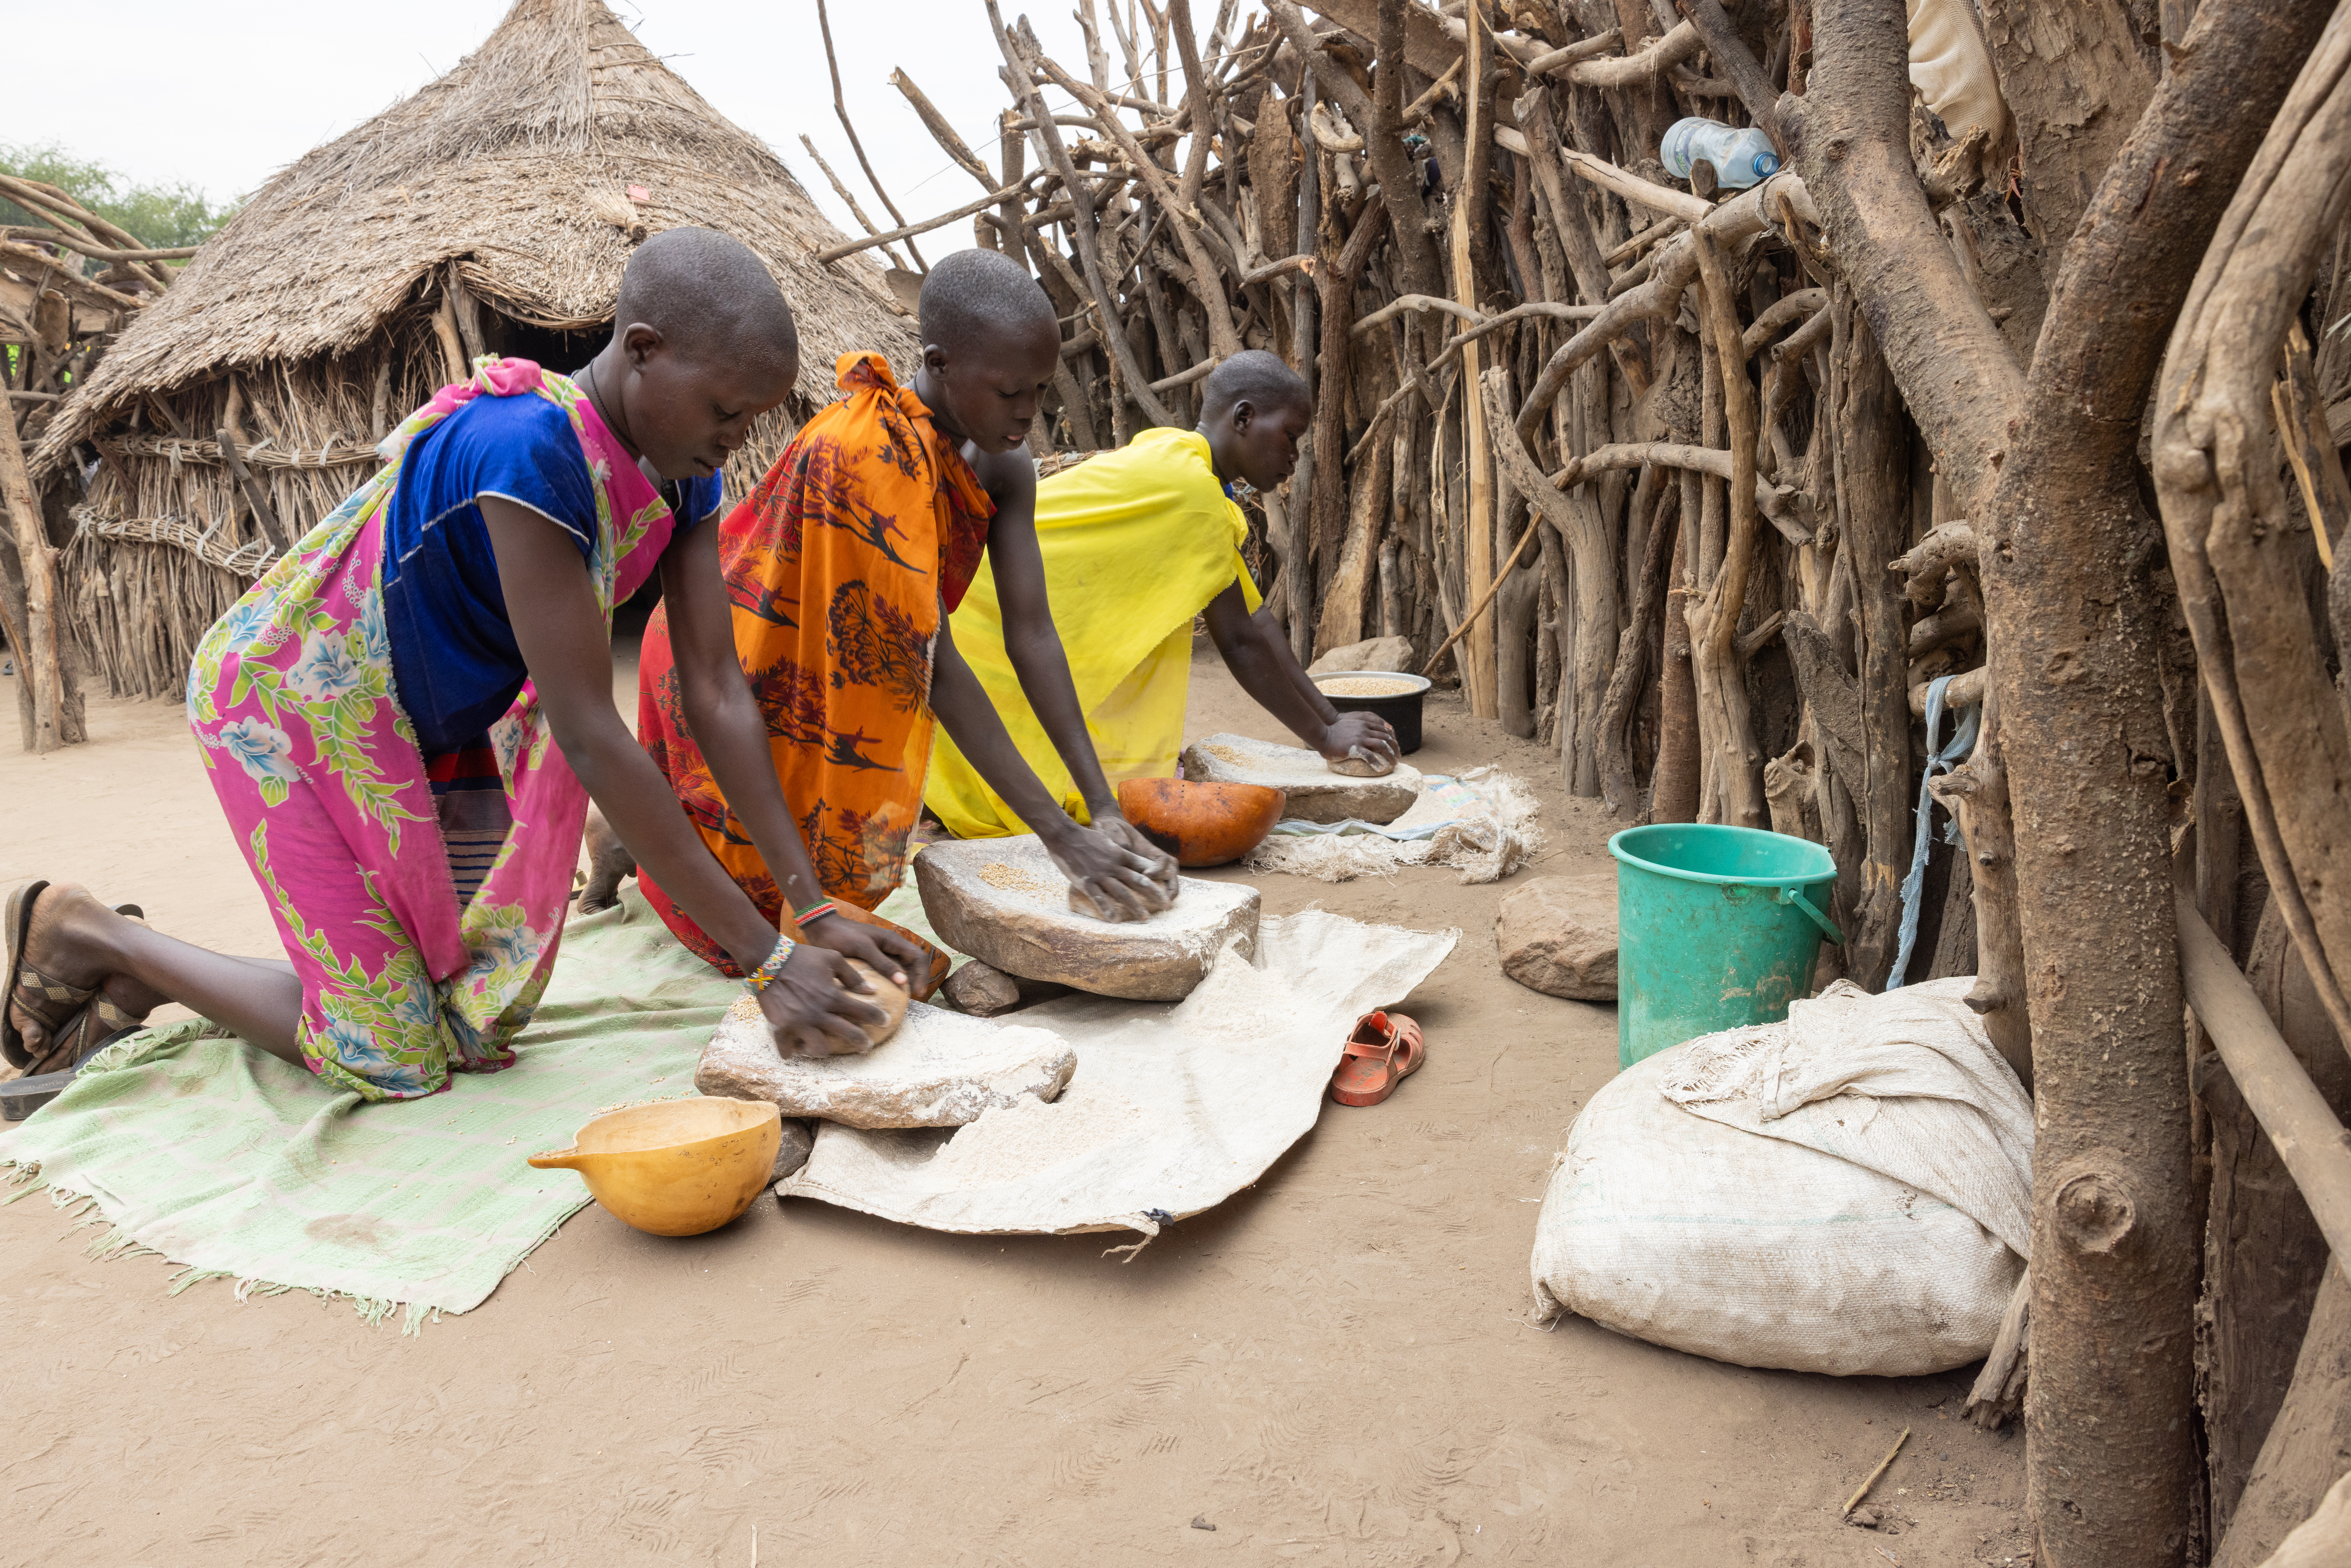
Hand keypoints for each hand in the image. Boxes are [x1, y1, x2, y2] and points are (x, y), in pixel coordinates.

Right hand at [753, 943, 889, 1056]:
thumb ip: (852, 976)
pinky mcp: (780, 1027)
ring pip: (818, 1048)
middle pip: (847, 1035)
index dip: (878, 1018)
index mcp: (833, 996)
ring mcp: (799, 1022)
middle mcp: (819, 1013)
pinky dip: (791, 1052)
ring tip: (824, 1049)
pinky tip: (795, 1051)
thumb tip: (871, 990)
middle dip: (861, 1043)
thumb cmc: (802, 956)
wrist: (769, 959)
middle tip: (866, 1046)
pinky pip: (787, 1049)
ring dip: (824, 1051)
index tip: (886, 1022)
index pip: (863, 1012)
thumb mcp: (832, 958)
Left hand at [799, 909, 922, 989]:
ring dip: (904, 981)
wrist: (821, 927)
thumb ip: (883, 964)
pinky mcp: (872, 957)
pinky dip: (891, 980)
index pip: (919, 957)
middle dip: (916, 979)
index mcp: (893, 940)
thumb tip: (903, 981)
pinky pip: (887, 970)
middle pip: (913, 963)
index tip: (918, 993)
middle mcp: (891, 945)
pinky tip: (884, 993)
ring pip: (901, 967)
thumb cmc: (841, 936)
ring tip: (900, 998)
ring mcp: (882, 951)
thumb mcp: (863, 949)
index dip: (922, 975)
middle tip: (911, 998)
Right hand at [1045, 813, 1176, 923]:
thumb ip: (1120, 849)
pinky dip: (1107, 910)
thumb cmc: (1085, 837)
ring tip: (1146, 918)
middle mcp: (1114, 865)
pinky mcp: (1086, 882)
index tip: (1170, 880)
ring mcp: (1100, 875)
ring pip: (1122, 893)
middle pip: (1139, 881)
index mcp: (1120, 854)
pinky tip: (1115, 921)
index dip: (1158, 873)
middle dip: (1155, 894)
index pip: (1144, 866)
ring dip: (1135, 906)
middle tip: (1167, 905)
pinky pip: (1099, 899)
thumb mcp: (1108, 840)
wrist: (1064, 835)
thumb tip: (1130, 854)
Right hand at [1318, 711, 1398, 772]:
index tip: (1396, 747)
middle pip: (1386, 738)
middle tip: (1398, 757)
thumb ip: (1360, 725)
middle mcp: (1365, 730)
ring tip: (1394, 764)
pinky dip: (1377, 763)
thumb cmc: (1333, 731)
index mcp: (1364, 723)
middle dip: (1395, 748)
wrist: (1322, 735)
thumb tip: (1367, 733)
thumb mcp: (1349, 724)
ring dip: (1390, 755)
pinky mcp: (1355, 748)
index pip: (1384, 729)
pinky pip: (1370, 756)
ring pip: (1382, 746)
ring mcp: (1360, 738)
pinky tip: (1380, 769)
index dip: (1392, 738)